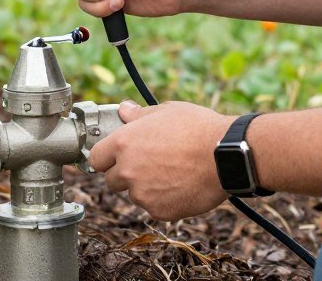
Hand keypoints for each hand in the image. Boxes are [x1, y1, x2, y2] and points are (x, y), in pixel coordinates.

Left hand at [88, 101, 231, 220]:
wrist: (225, 156)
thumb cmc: (198, 129)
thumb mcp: (166, 111)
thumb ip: (139, 114)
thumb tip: (124, 109)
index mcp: (124, 143)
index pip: (96, 158)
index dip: (106, 157)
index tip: (115, 156)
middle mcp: (128, 170)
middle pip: (112, 180)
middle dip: (125, 174)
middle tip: (148, 163)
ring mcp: (142, 194)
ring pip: (134, 194)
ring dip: (145, 187)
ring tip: (170, 172)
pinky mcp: (159, 211)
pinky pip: (153, 207)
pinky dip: (163, 200)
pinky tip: (180, 185)